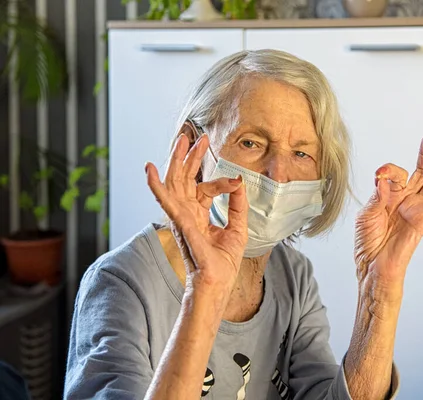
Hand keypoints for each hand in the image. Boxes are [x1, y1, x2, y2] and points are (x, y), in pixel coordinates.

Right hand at [145, 134, 248, 291]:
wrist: (217, 285)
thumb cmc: (222, 263)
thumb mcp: (238, 228)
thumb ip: (238, 205)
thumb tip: (240, 181)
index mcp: (197, 215)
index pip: (204, 188)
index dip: (221, 182)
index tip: (236, 180)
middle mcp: (186, 214)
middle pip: (184, 179)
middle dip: (189, 157)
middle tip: (196, 136)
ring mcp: (181, 219)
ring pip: (174, 184)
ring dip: (176, 160)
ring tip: (180, 139)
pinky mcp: (181, 225)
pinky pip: (166, 203)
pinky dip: (156, 186)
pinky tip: (150, 171)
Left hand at [354, 133, 422, 297]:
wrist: (373, 267)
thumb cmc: (367, 242)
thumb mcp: (366, 215)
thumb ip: (377, 196)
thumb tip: (383, 177)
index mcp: (389, 196)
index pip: (394, 175)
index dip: (389, 171)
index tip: (381, 173)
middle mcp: (405, 200)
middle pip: (420, 173)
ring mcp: (416, 210)